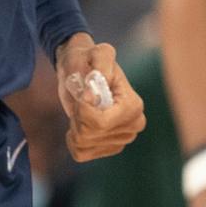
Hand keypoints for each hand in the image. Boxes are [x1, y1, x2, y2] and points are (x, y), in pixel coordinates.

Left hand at [54, 36, 144, 161]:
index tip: (83, 94)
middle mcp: (133, 126)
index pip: (100, 123)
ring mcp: (122, 140)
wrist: (82, 69)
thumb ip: (101, 61)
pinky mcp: (108, 148)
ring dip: (75, 126)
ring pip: (84, 145)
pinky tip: (78, 124)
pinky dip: (73, 140)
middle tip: (81, 100)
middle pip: (90, 135)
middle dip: (78, 117)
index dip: (83, 110)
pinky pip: (81, 154)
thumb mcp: (97, 52)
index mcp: (133, 106)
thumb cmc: (89, 59)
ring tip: (81, 109)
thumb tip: (97, 84)